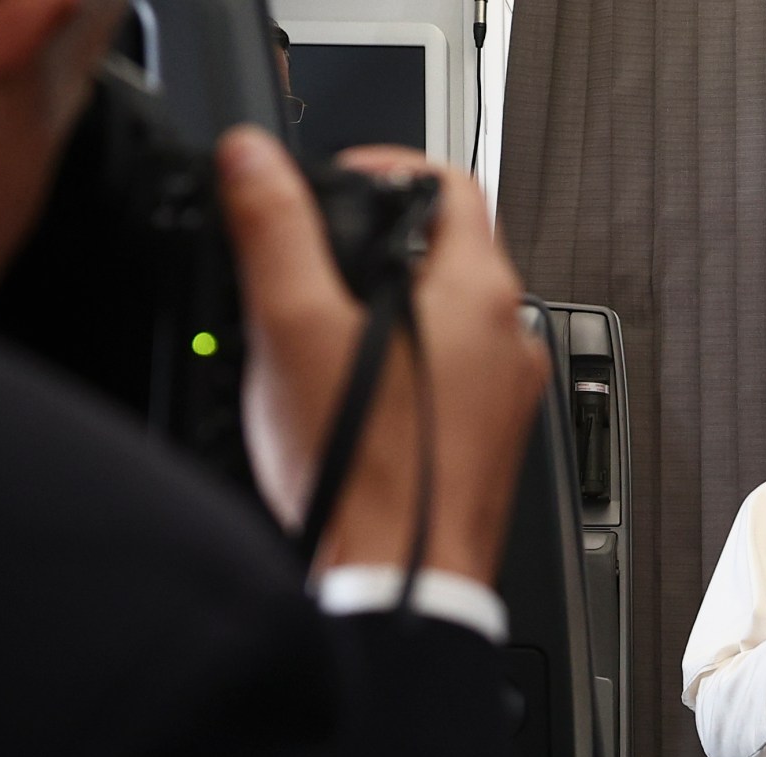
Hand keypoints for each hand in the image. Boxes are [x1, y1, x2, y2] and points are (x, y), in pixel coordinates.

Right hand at [217, 129, 548, 584]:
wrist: (398, 585)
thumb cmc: (364, 475)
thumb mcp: (295, 329)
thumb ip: (274, 230)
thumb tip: (254, 162)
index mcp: (481, 296)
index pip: (450, 185)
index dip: (385, 169)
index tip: (333, 185)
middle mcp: (511, 342)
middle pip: (448, 254)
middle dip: (377, 247)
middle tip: (314, 263)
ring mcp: (508, 399)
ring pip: (448, 323)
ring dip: (389, 313)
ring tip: (324, 336)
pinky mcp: (490, 445)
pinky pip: (452, 383)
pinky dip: (406, 372)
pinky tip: (354, 401)